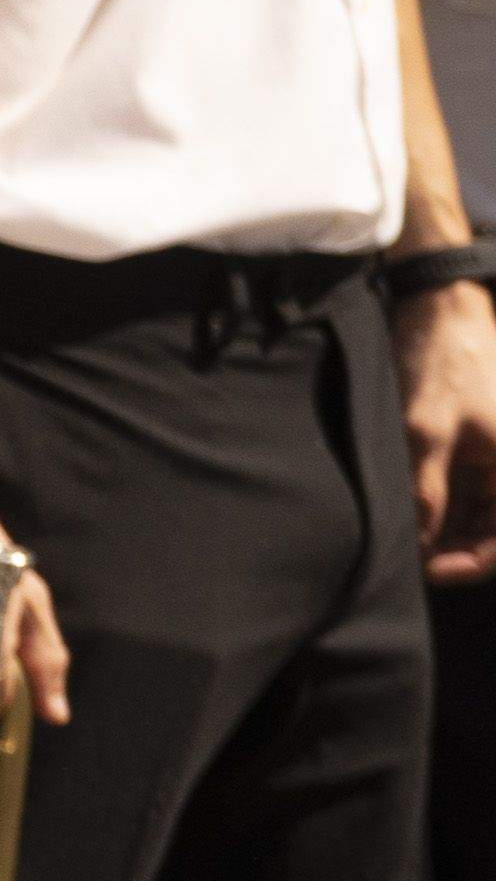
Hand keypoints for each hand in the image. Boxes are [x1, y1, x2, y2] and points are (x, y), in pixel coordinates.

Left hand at [416, 287, 495, 584]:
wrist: (440, 308)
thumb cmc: (443, 362)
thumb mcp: (426, 430)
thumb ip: (425, 490)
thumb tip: (420, 543)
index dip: (464, 565)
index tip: (422, 572)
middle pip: (483, 531)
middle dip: (446, 549)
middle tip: (400, 557)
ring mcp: (487, 458)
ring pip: (466, 514)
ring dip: (435, 529)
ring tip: (394, 536)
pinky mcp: (465, 445)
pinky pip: (453, 489)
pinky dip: (429, 502)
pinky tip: (398, 508)